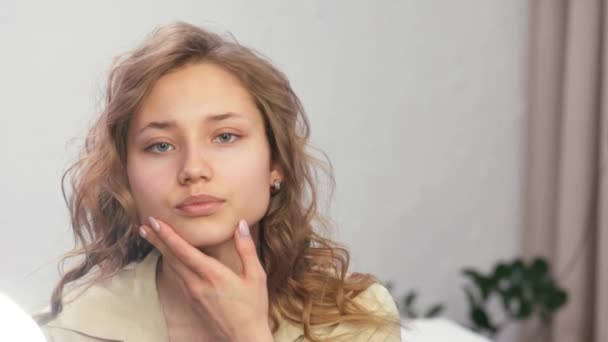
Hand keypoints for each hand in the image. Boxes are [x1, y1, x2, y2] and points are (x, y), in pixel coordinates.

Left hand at [139, 217, 272, 341]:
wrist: (244, 338)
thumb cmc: (253, 308)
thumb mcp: (256, 276)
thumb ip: (246, 249)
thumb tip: (241, 225)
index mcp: (213, 275)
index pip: (184, 251)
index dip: (168, 235)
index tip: (155, 222)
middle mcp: (198, 284)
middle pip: (172, 258)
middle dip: (157, 240)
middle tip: (143, 225)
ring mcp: (193, 294)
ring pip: (173, 268)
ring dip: (161, 251)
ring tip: (152, 238)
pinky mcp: (193, 302)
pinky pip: (179, 278)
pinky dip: (171, 264)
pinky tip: (169, 259)